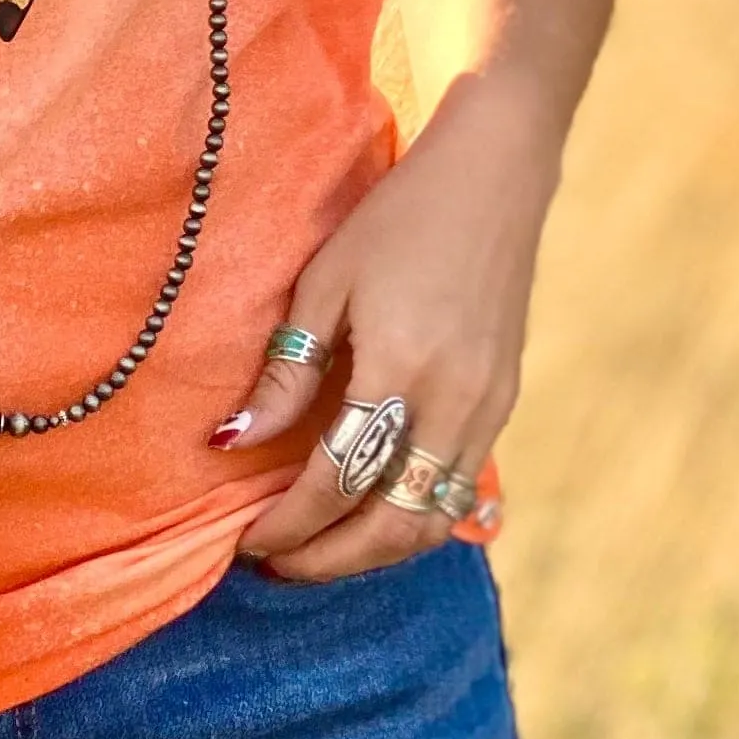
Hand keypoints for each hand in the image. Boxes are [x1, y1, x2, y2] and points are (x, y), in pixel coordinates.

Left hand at [224, 75, 551, 582]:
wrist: (495, 174)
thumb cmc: (398, 217)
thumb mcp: (325, 283)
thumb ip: (287, 374)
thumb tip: (235, 443)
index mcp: (401, 369)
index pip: (337, 482)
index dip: (288, 525)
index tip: (246, 542)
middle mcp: (454, 403)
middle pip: (390, 524)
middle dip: (329, 559)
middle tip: (277, 564)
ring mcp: (489, 408)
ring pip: (433, 522)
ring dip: (373, 552)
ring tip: (320, 548)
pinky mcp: (504, 403)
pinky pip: (459, 491)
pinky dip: (413, 519)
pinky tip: (371, 513)